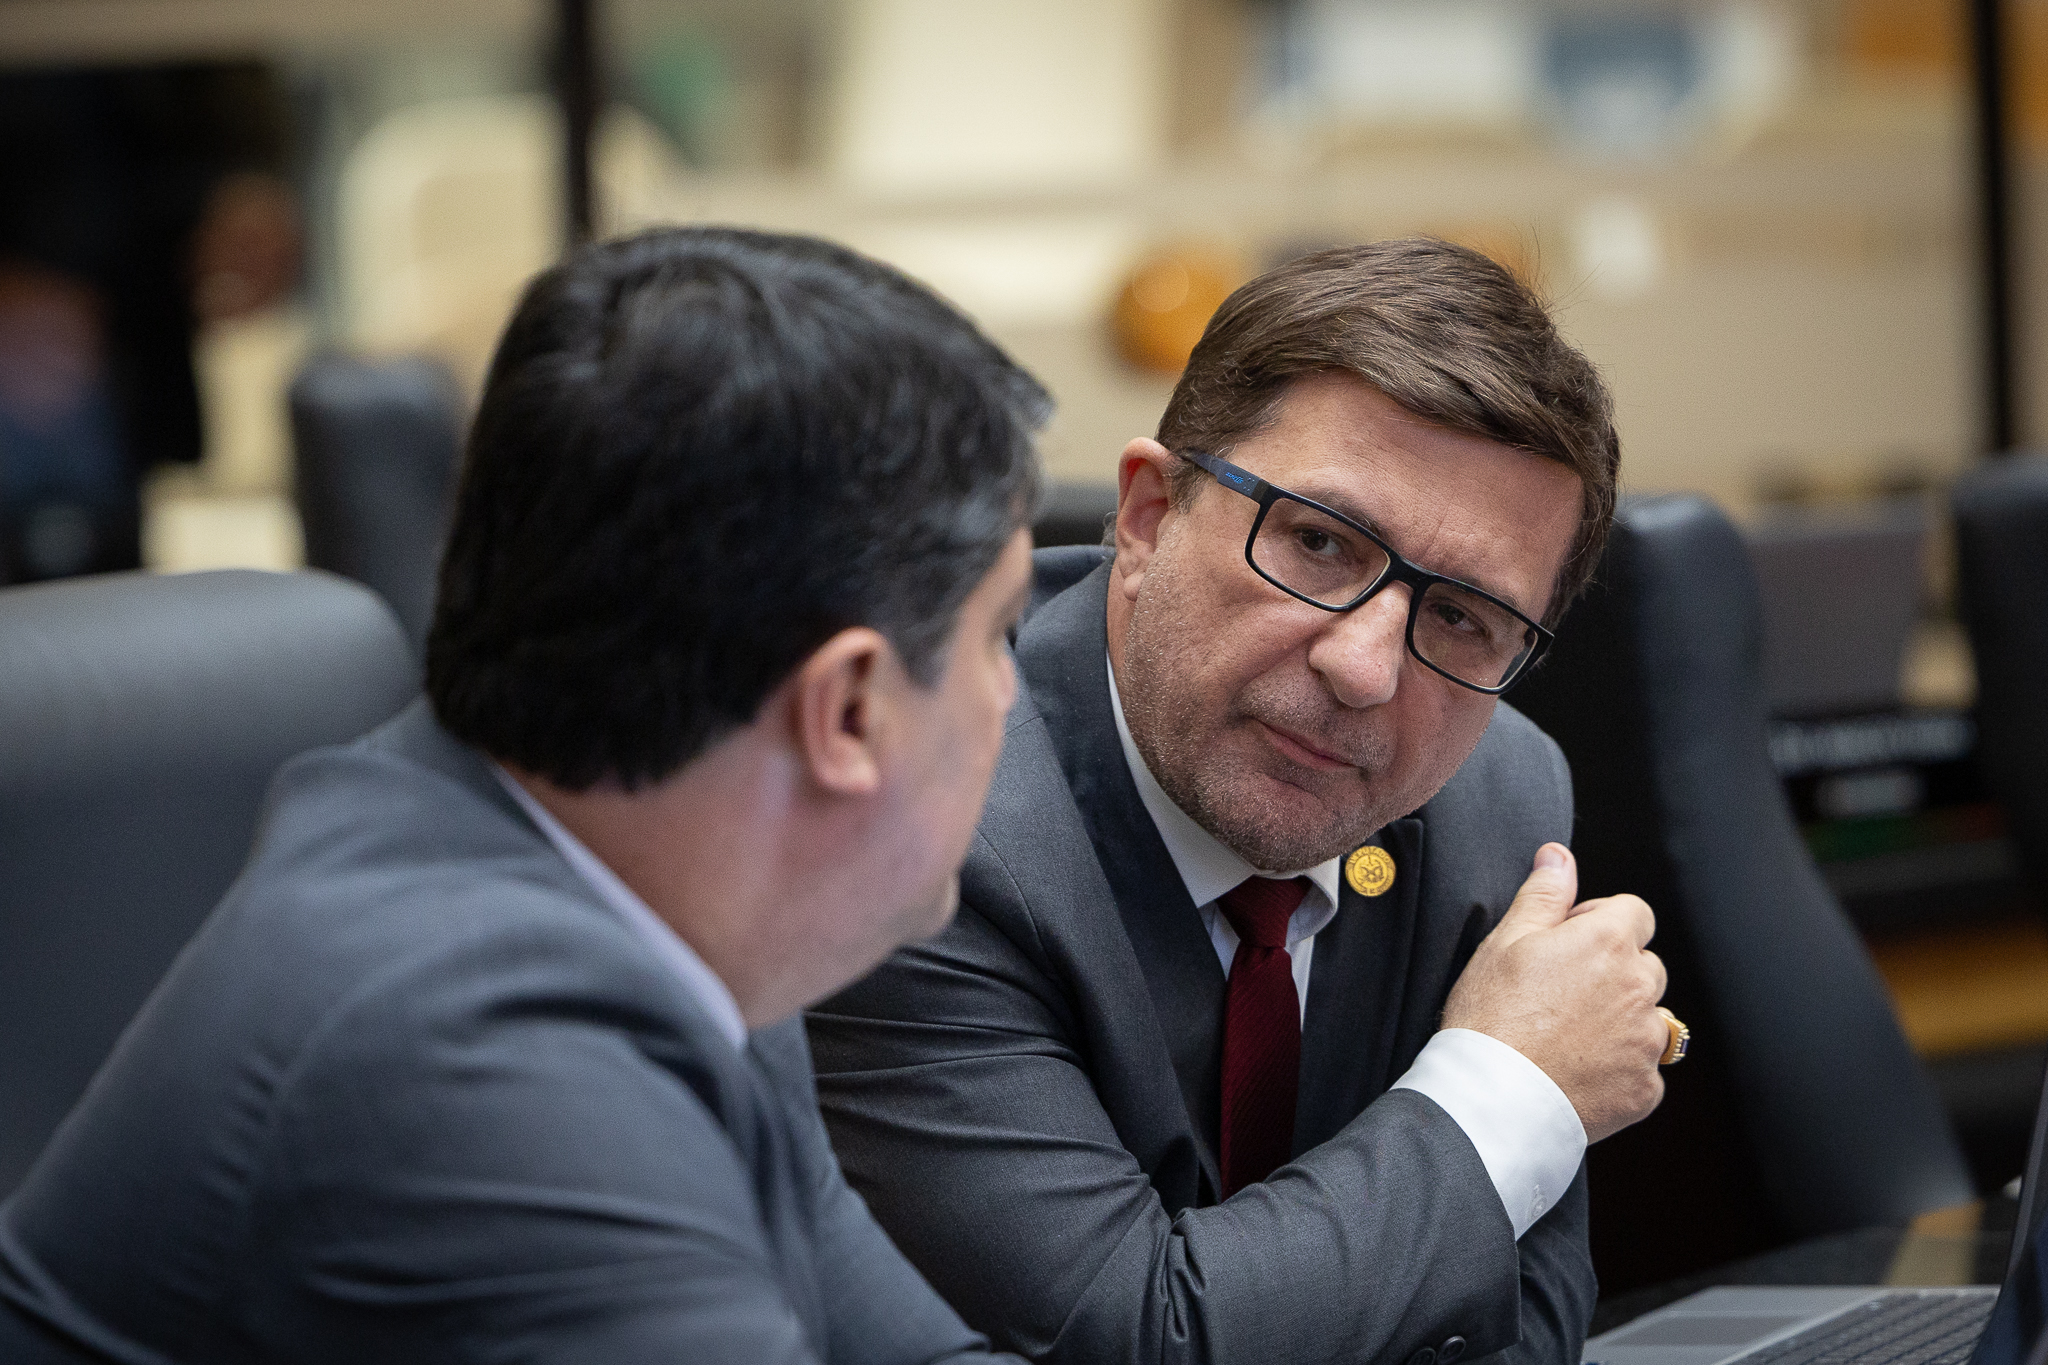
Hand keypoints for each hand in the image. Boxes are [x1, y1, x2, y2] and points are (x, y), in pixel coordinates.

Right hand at [1441, 843, 1668, 1142]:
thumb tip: (1558, 856)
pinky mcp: (1645, 1089)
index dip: (1600, 923)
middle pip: (1645, 966)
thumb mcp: (1505, 942)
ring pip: (1648, 1019)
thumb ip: (1543, 895)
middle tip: (1562, 994)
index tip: (1568, 945)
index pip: (1635, 913)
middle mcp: (1639, 988)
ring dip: (1621, 1022)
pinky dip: (1619, 1070)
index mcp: (1608, 942)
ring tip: (1567, 1037)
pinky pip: (1643, 1070)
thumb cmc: (1490, 1016)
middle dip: (1615, 973)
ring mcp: (1647, 1042)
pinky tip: (1577, 1072)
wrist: (1491, 1099)